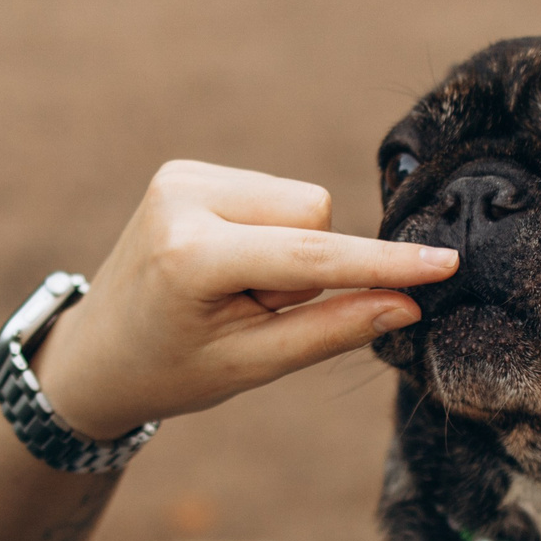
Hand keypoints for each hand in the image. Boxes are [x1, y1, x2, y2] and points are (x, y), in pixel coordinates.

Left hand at [29, 161, 456, 437]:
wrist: (96, 354)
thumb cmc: (171, 371)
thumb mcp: (252, 366)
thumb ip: (332, 330)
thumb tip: (408, 303)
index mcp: (191, 256)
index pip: (312, 257)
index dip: (384, 263)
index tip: (444, 262)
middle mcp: (183, 197)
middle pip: (314, 214)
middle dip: (306, 268)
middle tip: (251, 311)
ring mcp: (181, 175)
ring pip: (300, 202)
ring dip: (286, 252)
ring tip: (233, 291)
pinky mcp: (186, 169)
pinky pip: (275, 194)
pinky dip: (267, 235)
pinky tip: (222, 267)